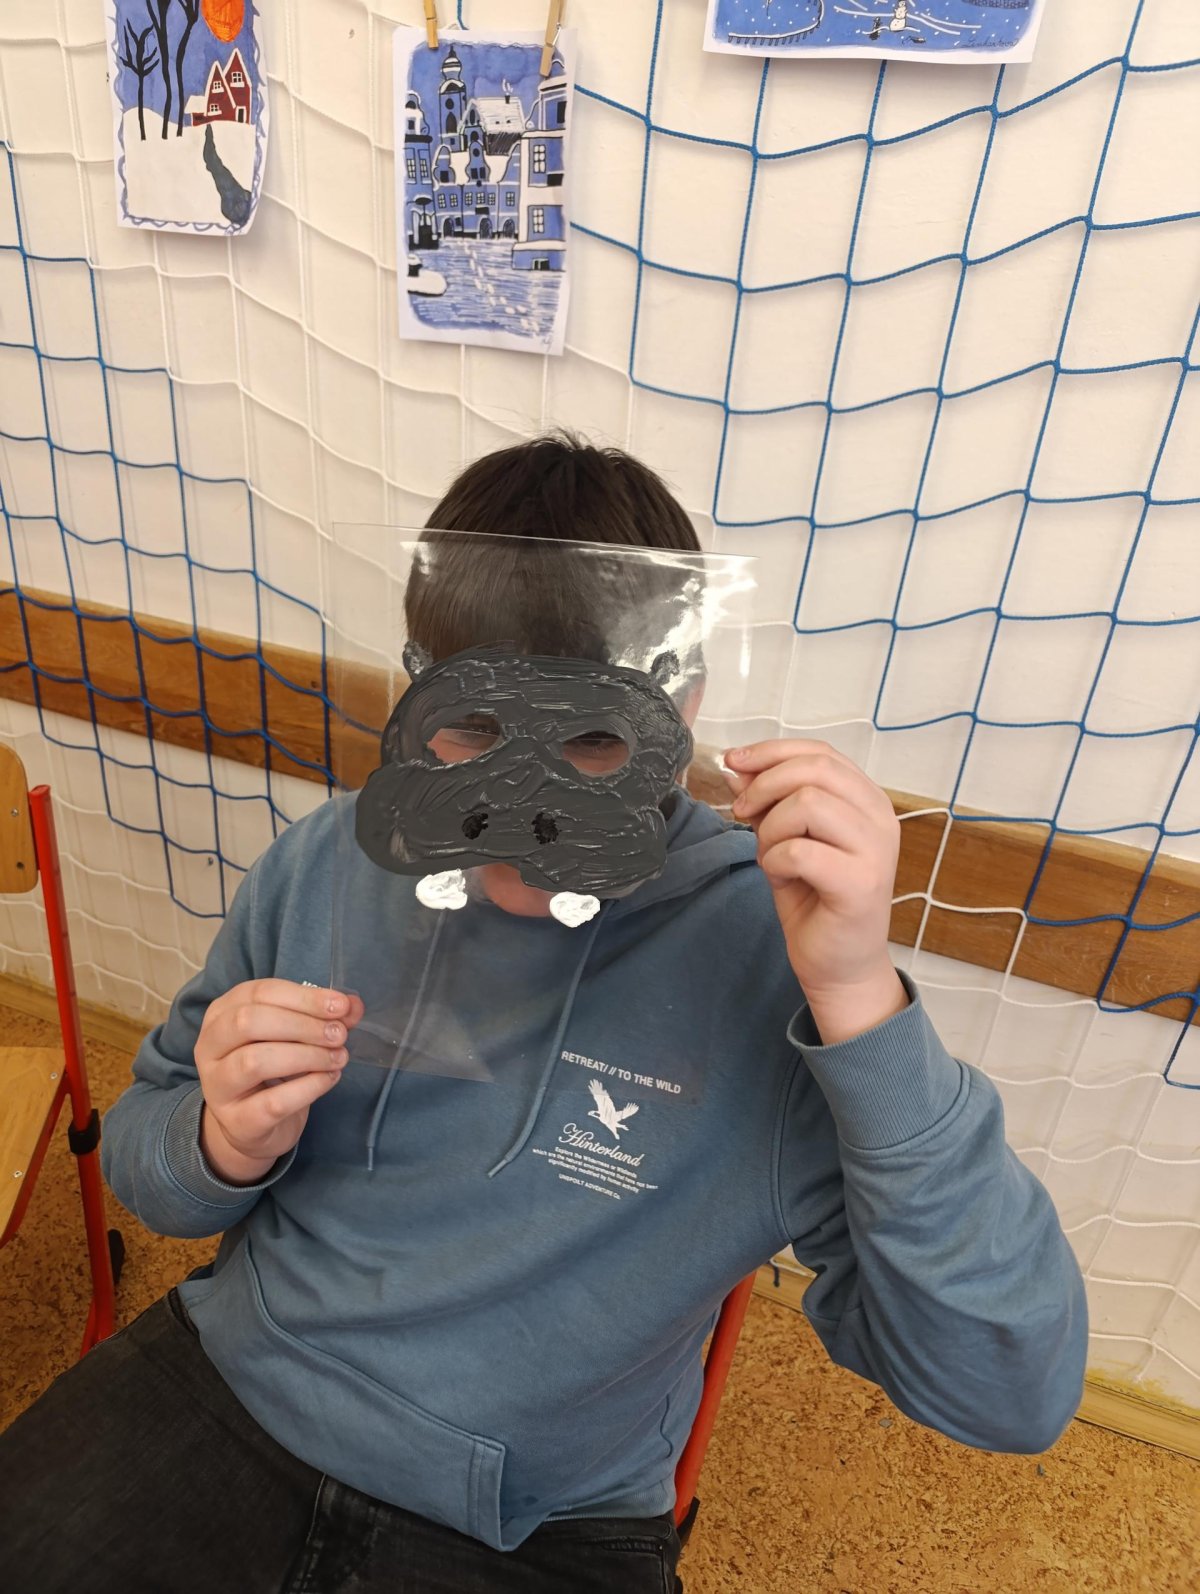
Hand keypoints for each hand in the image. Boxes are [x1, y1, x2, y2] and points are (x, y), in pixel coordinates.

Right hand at [196, 980, 363, 1184]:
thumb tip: (352, 1005)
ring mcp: (217, 1086)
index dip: (304, 997)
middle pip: (249, 1022)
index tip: (341, 1006)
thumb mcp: (293, 1035)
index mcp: (221, 1014)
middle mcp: (209, 1047)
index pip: (259, 993)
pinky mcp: (237, 1121)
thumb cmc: (271, 1069)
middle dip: (303, 1025)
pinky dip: (309, 1087)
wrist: (251, 1127)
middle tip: (339, 1035)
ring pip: (255, 1061)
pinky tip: (329, 1078)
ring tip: (338, 1057)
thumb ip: (321, 1017)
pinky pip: (273, 1101)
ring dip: (307, 1056)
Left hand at [723, 741, 907, 1044]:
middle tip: (742, 811)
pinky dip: (775, 860)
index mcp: (867, 800)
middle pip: (815, 770)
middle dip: (765, 785)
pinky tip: (779, 877)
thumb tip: (738, 767)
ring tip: (770, 854)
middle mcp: (880, 818)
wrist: (840, 966)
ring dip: (771, 828)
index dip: (772, 751)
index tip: (735, 761)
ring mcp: (875, 850)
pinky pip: (800, 851)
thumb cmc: (817, 901)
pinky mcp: (861, 883)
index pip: (821, 753)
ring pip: (808, 804)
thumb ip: (769, 803)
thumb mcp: (786, 839)